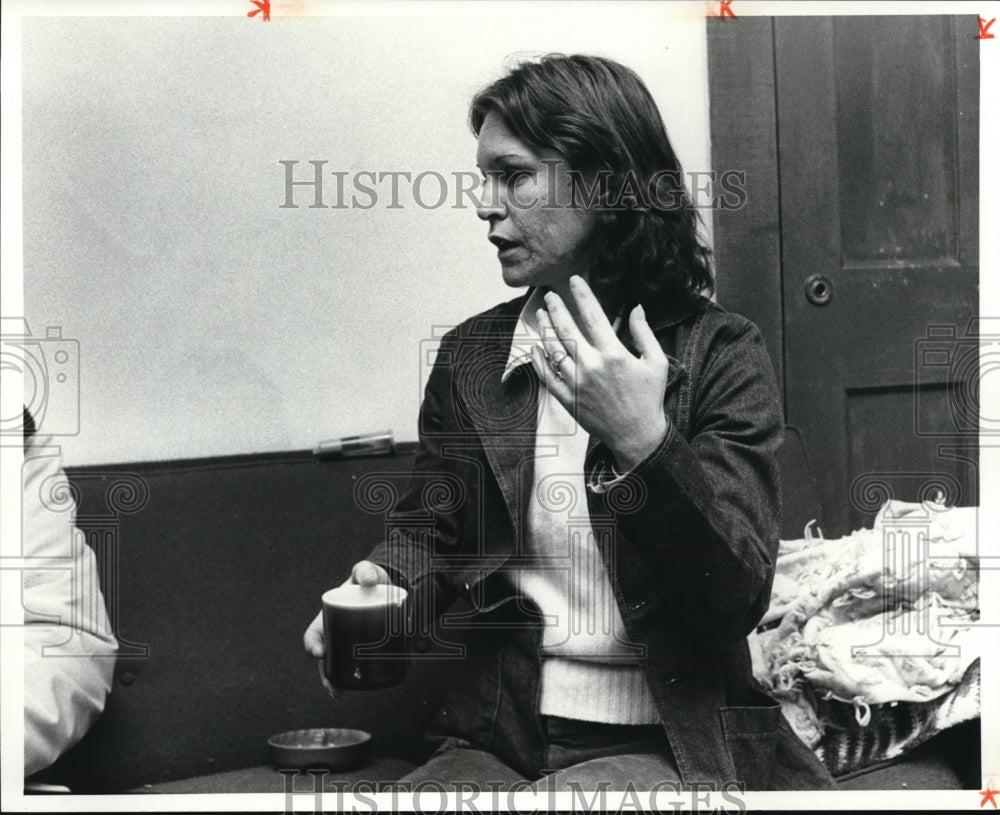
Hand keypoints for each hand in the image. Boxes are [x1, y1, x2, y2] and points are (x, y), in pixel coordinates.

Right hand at [303, 560, 390, 699]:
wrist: (388, 587)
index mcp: (329, 616)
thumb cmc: (370, 580)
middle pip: (325, 657)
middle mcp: (336, 632)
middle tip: (333, 686)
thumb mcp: (366, 572)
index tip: (320, 652)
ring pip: (338, 666)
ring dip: (336, 681)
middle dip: (325, 674)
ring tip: (339, 693)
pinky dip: (356, 678)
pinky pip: (356, 666)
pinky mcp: (364, 649)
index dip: (313, 644)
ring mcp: (350, 642)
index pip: (314, 634)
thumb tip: (368, 580)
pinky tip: (360, 688)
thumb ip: (365, 571)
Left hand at [529, 275, 669, 469]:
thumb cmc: (649, 398)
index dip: (582, 294)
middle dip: (556, 307)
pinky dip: (539, 360)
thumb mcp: (656, 362)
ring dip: (545, 329)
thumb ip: (644, 333)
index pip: (593, 316)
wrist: (637, 435)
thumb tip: (636, 307)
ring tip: (541, 314)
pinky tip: (536, 347)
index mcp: (614, 354)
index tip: (574, 279)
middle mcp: (592, 366)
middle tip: (550, 294)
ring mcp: (577, 383)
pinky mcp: (568, 399)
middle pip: (567, 329)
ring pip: (554, 350)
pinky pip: (547, 376)